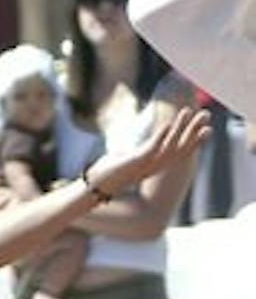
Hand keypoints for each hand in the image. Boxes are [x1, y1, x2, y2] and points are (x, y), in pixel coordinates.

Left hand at [86, 106, 209, 198]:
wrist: (92, 187)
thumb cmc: (106, 173)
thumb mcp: (125, 159)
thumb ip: (135, 152)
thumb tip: (135, 146)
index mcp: (153, 167)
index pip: (179, 153)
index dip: (194, 141)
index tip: (207, 128)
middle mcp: (153, 168)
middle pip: (180, 149)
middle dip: (193, 131)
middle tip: (206, 115)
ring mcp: (145, 167)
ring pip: (169, 147)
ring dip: (180, 129)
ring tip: (187, 111)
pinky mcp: (134, 163)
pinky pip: (151, 149)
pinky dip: (160, 136)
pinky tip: (168, 123)